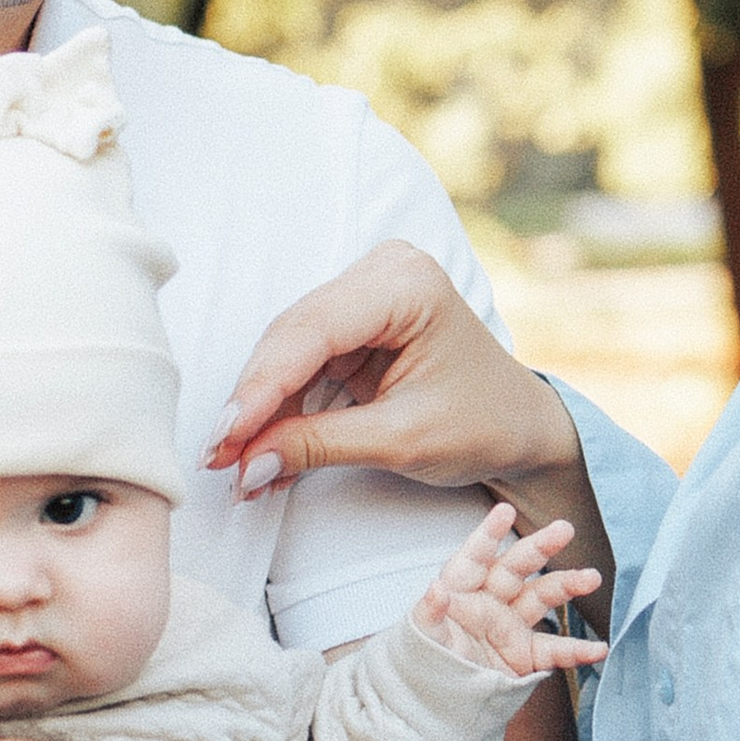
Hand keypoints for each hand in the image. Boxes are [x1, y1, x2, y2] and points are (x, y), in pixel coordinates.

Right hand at [208, 240, 583, 504]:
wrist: (519, 426)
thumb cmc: (484, 423)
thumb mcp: (403, 440)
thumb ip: (319, 445)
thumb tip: (246, 466)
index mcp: (408, 285)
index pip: (313, 331)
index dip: (262, 387)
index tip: (225, 437)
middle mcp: (382, 273)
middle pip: (292, 337)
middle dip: (254, 404)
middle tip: (220, 459)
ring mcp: (365, 293)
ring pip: (288, 351)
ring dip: (262, 412)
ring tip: (239, 466)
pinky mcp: (353, 322)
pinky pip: (301, 363)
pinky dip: (282, 409)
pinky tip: (263, 452)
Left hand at [415, 503, 606, 678]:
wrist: (438, 703)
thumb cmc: (425, 662)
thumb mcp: (422, 637)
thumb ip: (429, 613)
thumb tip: (435, 589)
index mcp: (462, 590)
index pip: (476, 556)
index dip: (489, 534)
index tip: (505, 512)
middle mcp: (490, 602)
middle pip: (518, 567)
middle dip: (541, 547)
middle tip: (564, 529)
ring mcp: (511, 626)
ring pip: (543, 598)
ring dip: (568, 586)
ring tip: (591, 578)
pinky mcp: (525, 655)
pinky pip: (555, 650)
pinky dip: (578, 651)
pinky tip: (598, 648)